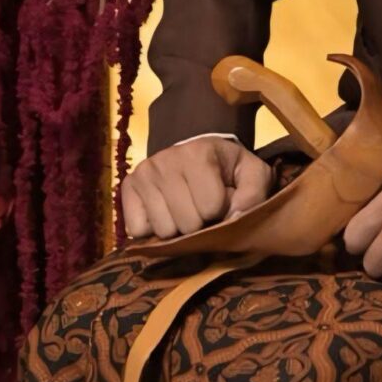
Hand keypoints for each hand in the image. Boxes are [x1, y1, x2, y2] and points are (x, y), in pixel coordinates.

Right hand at [121, 137, 271, 240]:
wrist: (195, 150)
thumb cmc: (226, 167)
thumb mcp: (252, 173)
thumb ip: (254, 194)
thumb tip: (235, 218)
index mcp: (199, 153)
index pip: (211, 207)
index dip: (220, 210)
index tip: (221, 199)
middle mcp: (166, 160)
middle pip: (186, 224)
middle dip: (199, 223)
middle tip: (201, 206)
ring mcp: (143, 173)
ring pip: (163, 231)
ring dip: (177, 228)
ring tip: (184, 208)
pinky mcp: (127, 188)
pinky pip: (137, 231)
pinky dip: (152, 229)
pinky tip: (164, 211)